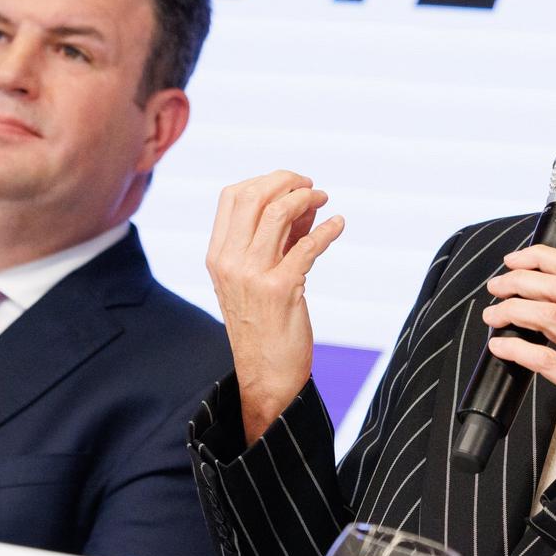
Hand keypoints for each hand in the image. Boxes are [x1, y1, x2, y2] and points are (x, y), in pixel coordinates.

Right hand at [206, 171, 345, 444]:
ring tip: (324, 200)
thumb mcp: (254, 279)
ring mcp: (253, 275)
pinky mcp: (281, 289)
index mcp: (217, 256)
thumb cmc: (263, 326)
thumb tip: (301, 204)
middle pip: (254, 196)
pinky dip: (327, 229)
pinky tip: (338, 225)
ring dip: (307, 199)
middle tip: (310, 186)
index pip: (232, 197)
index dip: (264, 181)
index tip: (289, 184)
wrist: (265, 375)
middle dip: (287, 181)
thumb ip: (272, 240)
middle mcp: (229, 262)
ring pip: (278, 213)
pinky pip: (307, 245)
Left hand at [481, 245, 555, 464]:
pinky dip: (514, 349)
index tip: (513, 261)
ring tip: (492, 316)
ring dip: (512, 309)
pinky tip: (498, 347)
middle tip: (495, 288)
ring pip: (550, 316)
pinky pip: (544, 359)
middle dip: (519, 281)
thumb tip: (535, 293)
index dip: (541, 257)